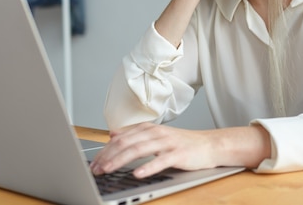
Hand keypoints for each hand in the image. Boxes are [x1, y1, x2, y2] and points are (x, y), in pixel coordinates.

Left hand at [90, 122, 271, 177]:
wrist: (209, 145)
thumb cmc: (181, 144)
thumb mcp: (155, 136)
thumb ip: (134, 135)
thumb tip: (112, 135)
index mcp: (148, 128)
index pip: (120, 138)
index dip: (105, 150)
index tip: (94, 163)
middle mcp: (155, 133)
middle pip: (126, 143)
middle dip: (108, 156)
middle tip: (96, 169)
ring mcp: (167, 142)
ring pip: (139, 149)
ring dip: (121, 160)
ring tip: (109, 170)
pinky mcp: (178, 154)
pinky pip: (161, 161)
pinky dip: (148, 167)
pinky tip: (137, 174)